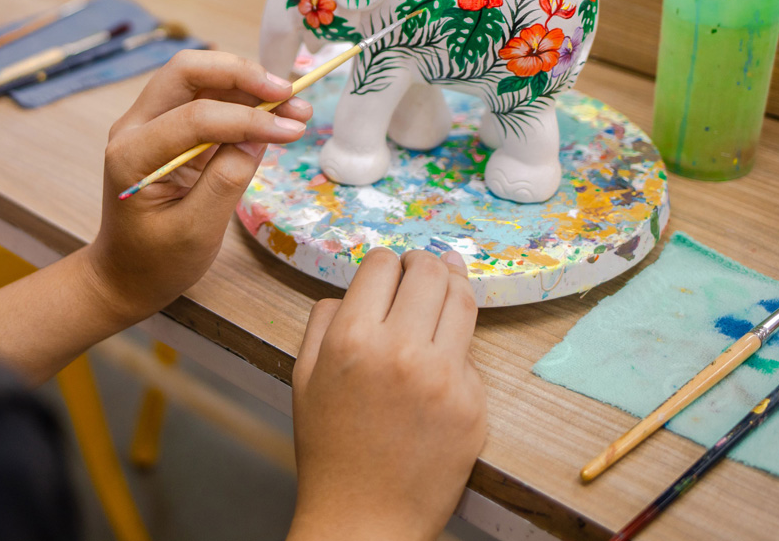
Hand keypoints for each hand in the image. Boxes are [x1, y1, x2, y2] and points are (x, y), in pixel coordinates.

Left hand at [89, 50, 312, 319]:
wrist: (125, 276)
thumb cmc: (156, 261)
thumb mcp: (197, 230)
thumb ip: (226, 180)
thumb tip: (260, 135)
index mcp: (132, 154)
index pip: (194, 116)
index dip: (248, 118)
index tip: (293, 128)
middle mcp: (134, 127)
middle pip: (188, 72)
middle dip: (243, 75)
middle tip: (290, 92)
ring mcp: (149, 123)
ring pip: (199, 78)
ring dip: (248, 84)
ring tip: (296, 104)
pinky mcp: (169, 129)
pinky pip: (205, 98)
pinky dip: (242, 100)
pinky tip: (275, 113)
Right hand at [288, 248, 486, 540]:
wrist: (365, 517)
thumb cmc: (330, 450)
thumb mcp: (304, 377)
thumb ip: (324, 322)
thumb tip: (354, 288)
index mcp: (353, 339)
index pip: (382, 265)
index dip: (383, 262)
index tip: (386, 269)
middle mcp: (403, 350)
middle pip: (429, 272)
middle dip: (422, 262)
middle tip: (419, 267)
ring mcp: (445, 378)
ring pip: (462, 301)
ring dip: (452, 285)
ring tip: (444, 284)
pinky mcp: (474, 404)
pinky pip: (471, 354)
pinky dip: (457, 346)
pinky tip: (442, 352)